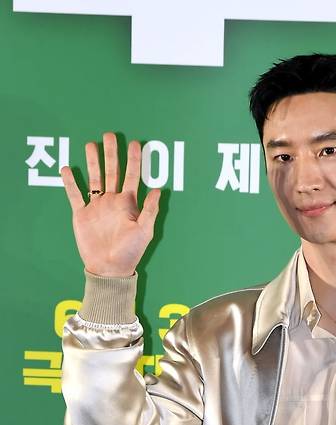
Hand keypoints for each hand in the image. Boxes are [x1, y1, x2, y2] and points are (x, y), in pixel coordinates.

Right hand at [60, 132, 160, 276]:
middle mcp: (112, 201)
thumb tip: (159, 189)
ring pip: (94, 178)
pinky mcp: (81, 214)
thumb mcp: (145, 231)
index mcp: (128, 204)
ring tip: (90, 145)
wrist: (109, 268)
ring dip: (92, 162)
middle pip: (112, 171)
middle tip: (110, 135)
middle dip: (112, 154)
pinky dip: (70, 182)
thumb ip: (150, 210)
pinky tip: (67, 168)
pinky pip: (75, 194)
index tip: (135, 143)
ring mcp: (97, 206)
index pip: (133, 176)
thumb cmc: (130, 252)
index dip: (134, 160)